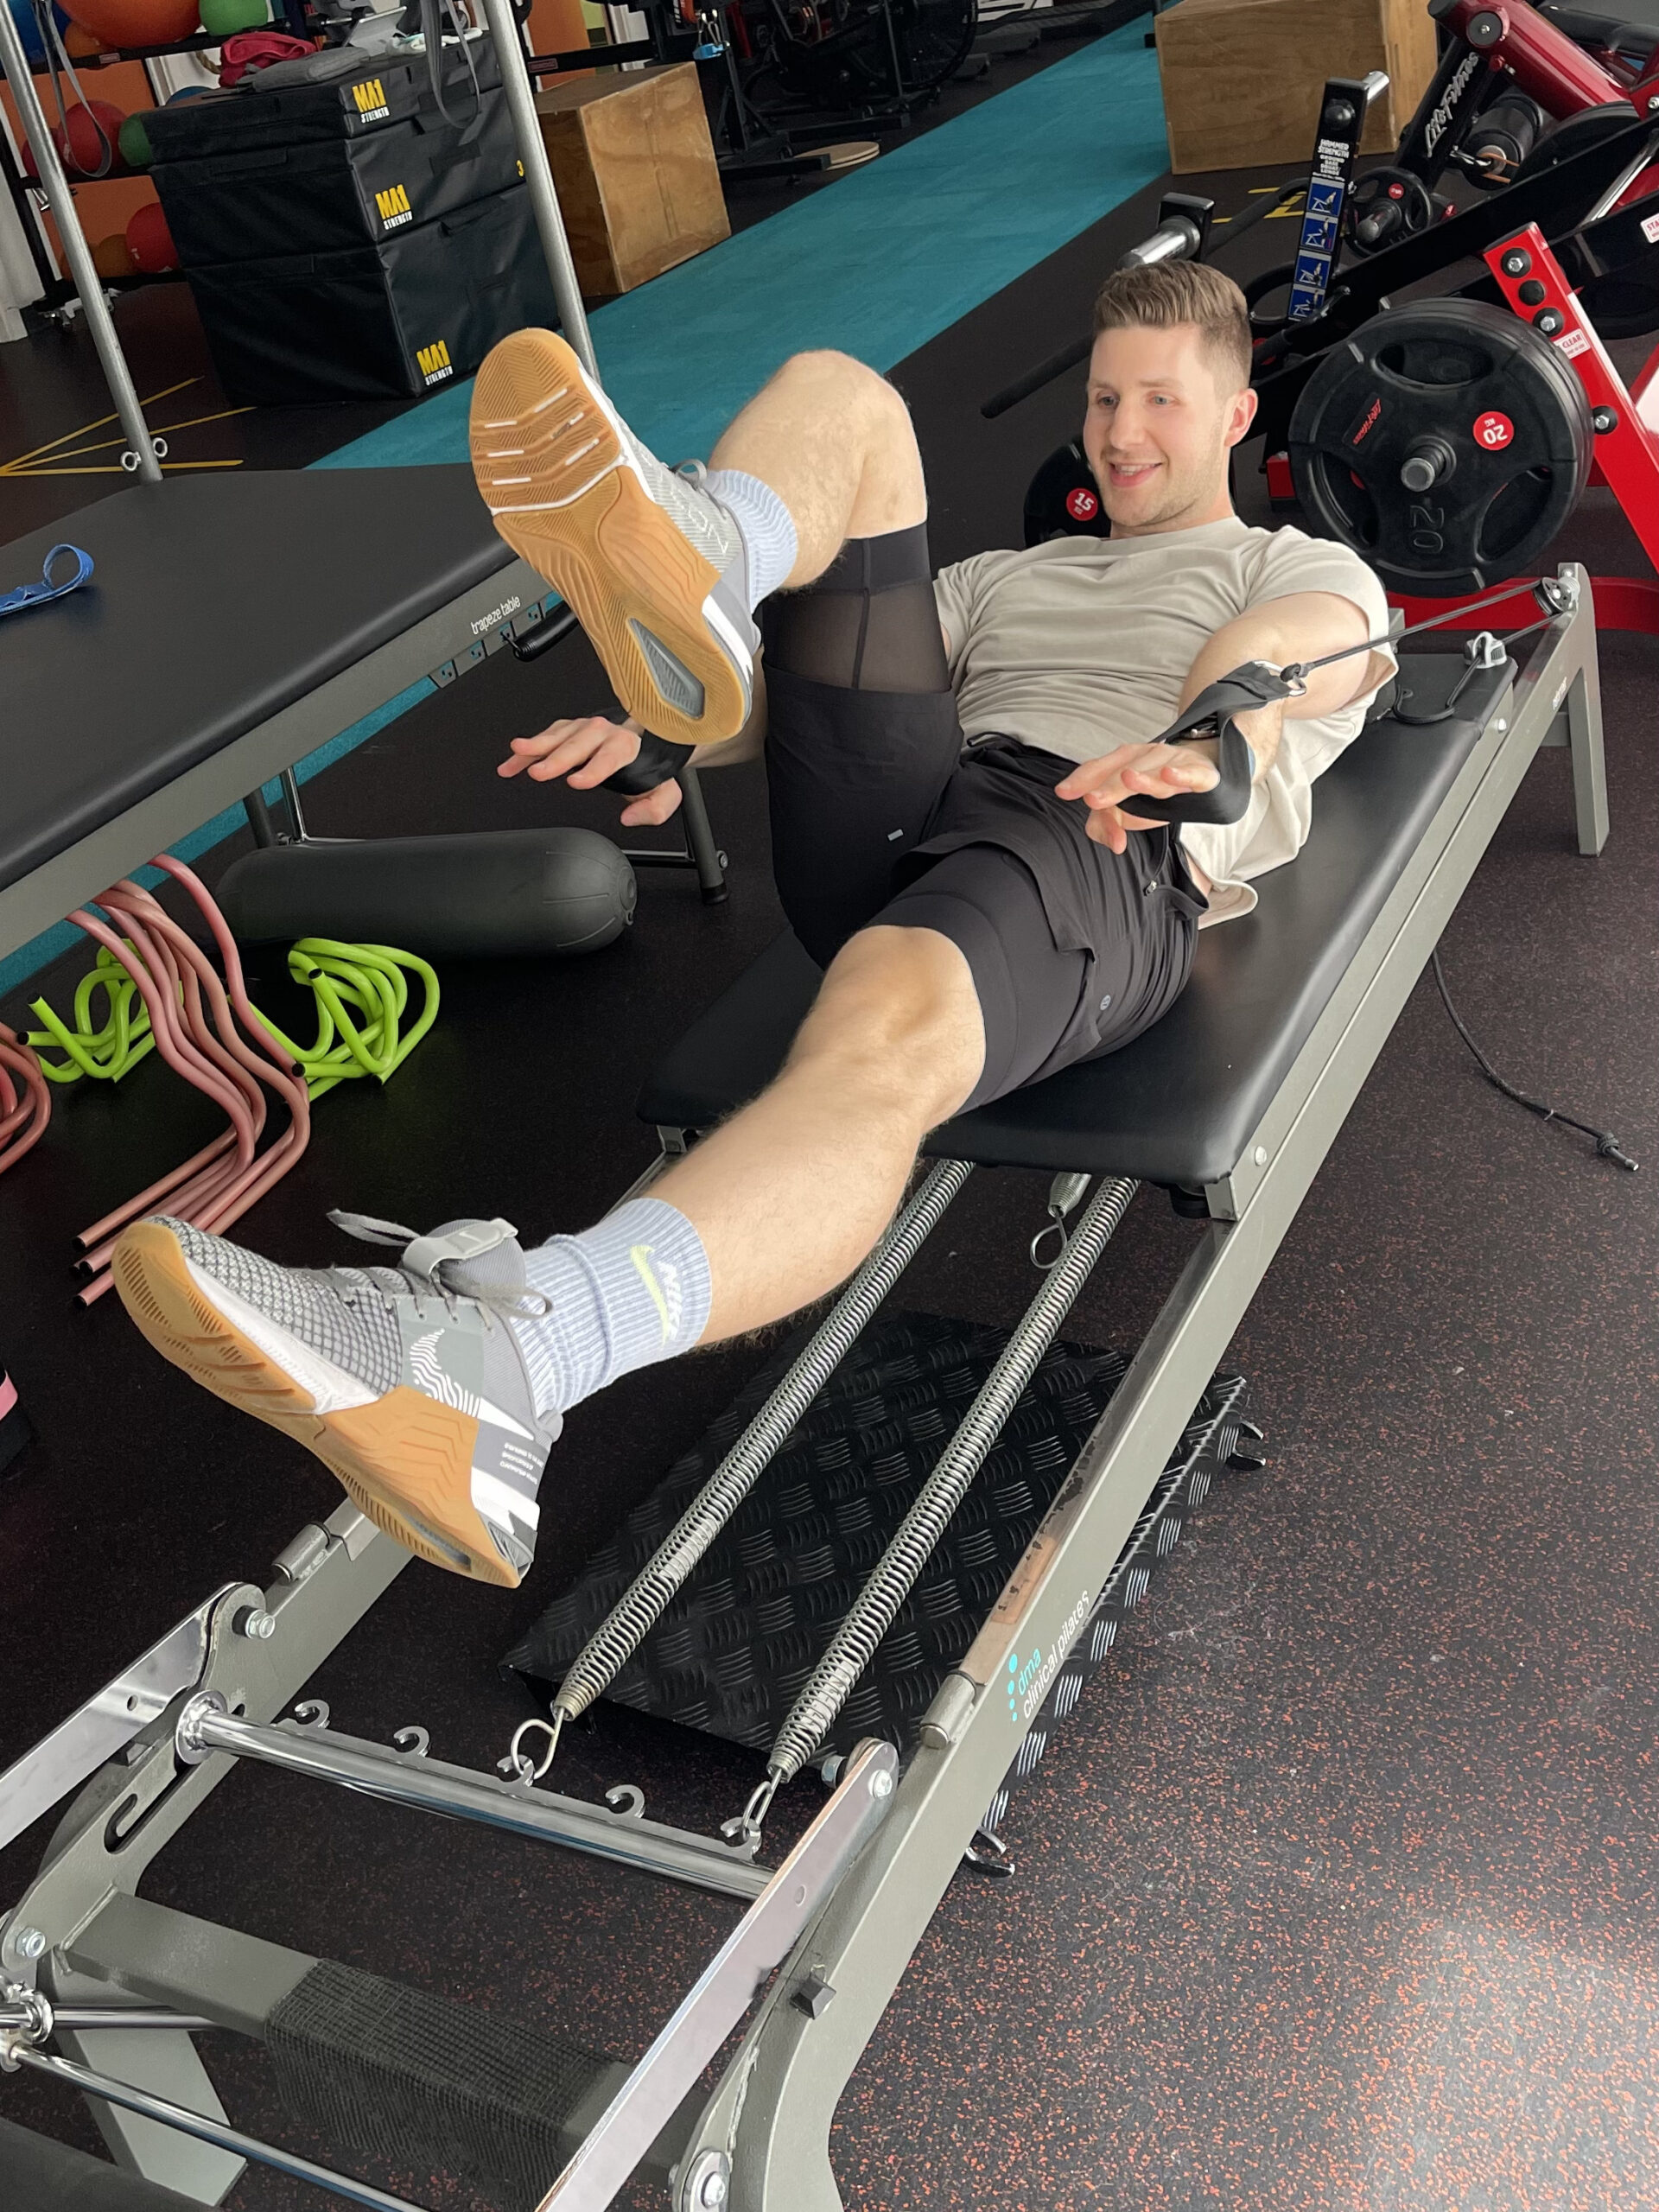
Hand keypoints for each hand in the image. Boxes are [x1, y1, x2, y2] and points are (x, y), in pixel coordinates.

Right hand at [499, 715, 684, 826]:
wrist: (649, 742)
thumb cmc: (650, 769)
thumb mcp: (665, 793)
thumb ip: (655, 808)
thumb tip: (630, 817)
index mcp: (628, 746)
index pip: (610, 756)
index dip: (594, 769)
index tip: (576, 781)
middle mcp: (604, 733)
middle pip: (579, 743)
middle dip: (558, 758)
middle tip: (540, 773)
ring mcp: (583, 729)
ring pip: (559, 735)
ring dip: (536, 745)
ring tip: (518, 752)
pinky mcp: (568, 731)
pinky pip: (545, 738)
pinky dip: (526, 752)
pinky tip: (510, 764)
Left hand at [1054, 743, 1219, 853]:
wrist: (1203, 773)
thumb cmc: (1157, 791)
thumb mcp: (1127, 808)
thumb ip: (1107, 824)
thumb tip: (1115, 844)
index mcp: (1123, 762)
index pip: (1098, 769)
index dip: (1082, 779)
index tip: (1064, 792)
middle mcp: (1146, 758)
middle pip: (1124, 772)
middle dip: (1110, 787)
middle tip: (1093, 800)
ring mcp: (1173, 763)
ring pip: (1155, 773)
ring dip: (1142, 778)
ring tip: (1128, 779)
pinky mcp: (1200, 774)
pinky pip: (1190, 774)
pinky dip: (1180, 775)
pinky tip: (1169, 775)